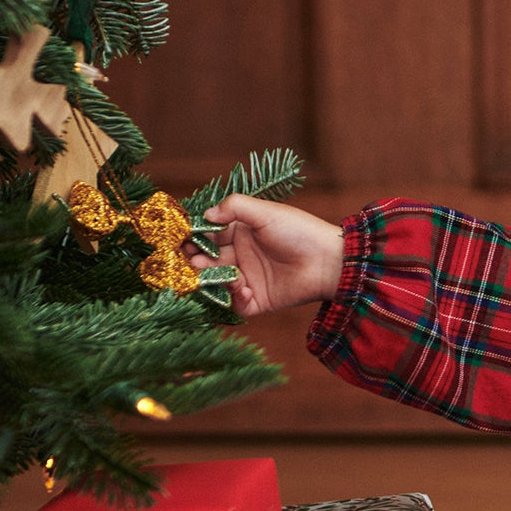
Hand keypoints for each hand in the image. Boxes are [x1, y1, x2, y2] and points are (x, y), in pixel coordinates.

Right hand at [193, 194, 345, 318]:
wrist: (329, 260)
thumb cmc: (299, 231)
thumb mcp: (265, 212)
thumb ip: (235, 207)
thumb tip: (206, 214)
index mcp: (242, 233)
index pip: (210, 236)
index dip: (195, 238)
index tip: (181, 238)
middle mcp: (242, 256)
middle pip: (209, 261)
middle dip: (196, 259)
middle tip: (189, 258)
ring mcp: (250, 279)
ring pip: (218, 282)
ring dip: (209, 278)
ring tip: (204, 271)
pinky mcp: (259, 300)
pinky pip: (237, 304)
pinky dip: (233, 297)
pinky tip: (240, 286)